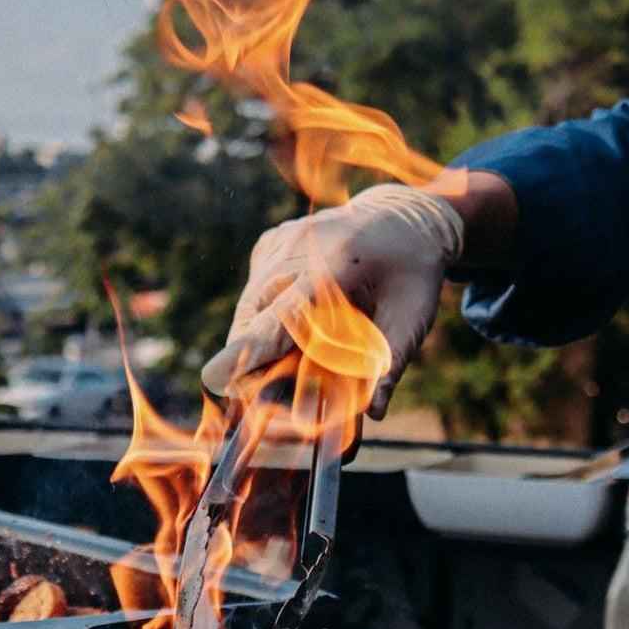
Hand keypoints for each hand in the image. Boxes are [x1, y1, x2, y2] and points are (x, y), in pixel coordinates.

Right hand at [203, 183, 464, 418]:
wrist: (403, 216)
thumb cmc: (412, 271)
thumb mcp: (413, 317)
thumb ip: (391, 363)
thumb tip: (373, 412)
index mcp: (334, 268)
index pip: (281, 318)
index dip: (249, 351)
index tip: (215, 377)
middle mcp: (295, 250)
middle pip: (252, 322)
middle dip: (254, 365)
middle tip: (282, 392)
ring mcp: (277, 244)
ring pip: (247, 312)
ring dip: (260, 345)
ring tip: (300, 351)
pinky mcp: (267, 245)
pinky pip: (254, 296)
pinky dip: (266, 319)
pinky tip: (302, 316)